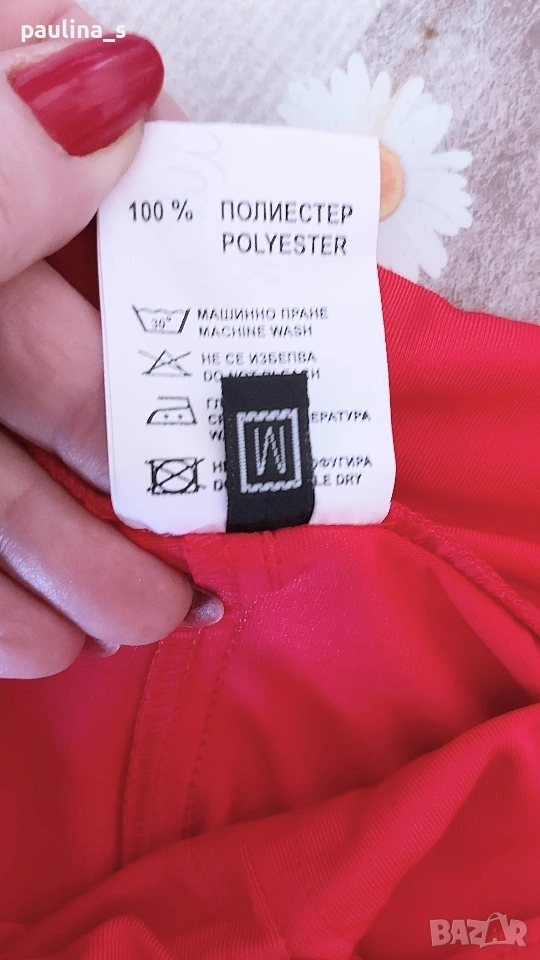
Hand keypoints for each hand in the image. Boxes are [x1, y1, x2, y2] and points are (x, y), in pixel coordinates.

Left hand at [0, 4, 221, 678]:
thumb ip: (1, 159)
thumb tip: (123, 81)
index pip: (100, 225)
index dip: (194, 276)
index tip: (273, 342)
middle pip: (67, 385)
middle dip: (158, 469)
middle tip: (235, 528)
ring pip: (7, 487)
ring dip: (86, 563)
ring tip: (158, 618)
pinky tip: (43, 648)